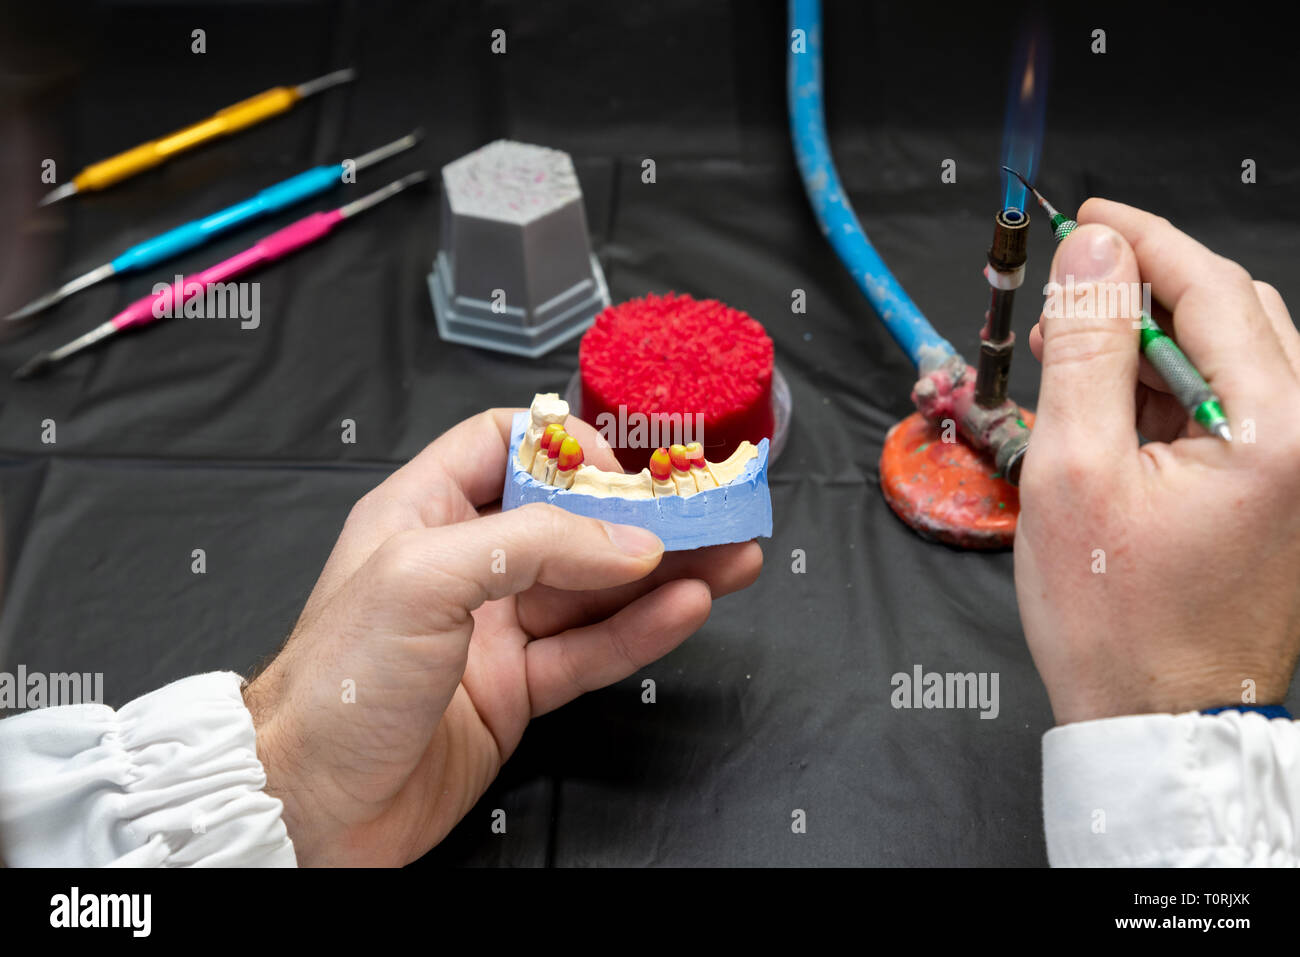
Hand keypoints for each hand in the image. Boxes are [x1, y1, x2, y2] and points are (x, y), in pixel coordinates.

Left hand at [242, 409, 761, 864]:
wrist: (311, 804)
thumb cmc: (336, 682)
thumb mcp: (427, 577)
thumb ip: (535, 545)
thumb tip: (629, 542)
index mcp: (423, 512)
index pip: (505, 447)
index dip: (567, 447)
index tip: (622, 466)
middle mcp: (463, 564)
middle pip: (570, 520)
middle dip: (643, 514)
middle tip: (710, 508)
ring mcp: (493, 629)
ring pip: (594, 589)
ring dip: (663, 572)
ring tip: (732, 556)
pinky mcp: (515, 688)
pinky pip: (591, 650)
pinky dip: (643, 630)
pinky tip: (688, 608)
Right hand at [1016, 198, 1299, 723]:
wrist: (1159, 722)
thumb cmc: (1117, 619)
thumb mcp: (1074, 470)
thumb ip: (1089, 347)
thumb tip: (1093, 253)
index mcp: (1279, 428)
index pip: (1213, 289)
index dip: (1142, 240)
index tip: (1084, 216)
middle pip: (1232, 315)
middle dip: (1143, 292)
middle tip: (1066, 300)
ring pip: (1230, 361)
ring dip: (1150, 345)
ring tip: (1072, 362)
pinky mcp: (1283, 495)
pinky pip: (1230, 411)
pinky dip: (1167, 395)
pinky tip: (1109, 413)